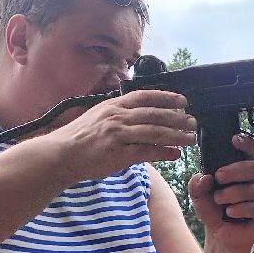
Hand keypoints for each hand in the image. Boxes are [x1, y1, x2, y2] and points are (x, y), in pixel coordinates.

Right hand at [55, 90, 198, 181]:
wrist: (60, 155)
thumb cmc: (79, 138)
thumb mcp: (98, 118)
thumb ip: (120, 116)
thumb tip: (142, 118)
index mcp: (113, 106)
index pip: (144, 96)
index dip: (166, 97)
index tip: (182, 99)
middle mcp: (117, 117)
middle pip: (155, 114)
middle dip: (177, 118)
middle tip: (193, 121)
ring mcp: (118, 134)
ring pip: (155, 132)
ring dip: (176, 135)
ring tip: (190, 138)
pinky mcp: (119, 153)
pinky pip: (147, 151)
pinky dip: (163, 152)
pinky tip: (175, 154)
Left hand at [187, 134, 253, 250]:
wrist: (220, 236)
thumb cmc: (214, 210)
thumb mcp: (199, 196)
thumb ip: (197, 185)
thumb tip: (205, 177)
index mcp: (245, 171)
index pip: (252, 152)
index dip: (246, 143)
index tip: (234, 139)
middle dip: (236, 170)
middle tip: (219, 177)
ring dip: (233, 193)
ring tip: (219, 200)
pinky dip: (241, 208)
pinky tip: (231, 212)